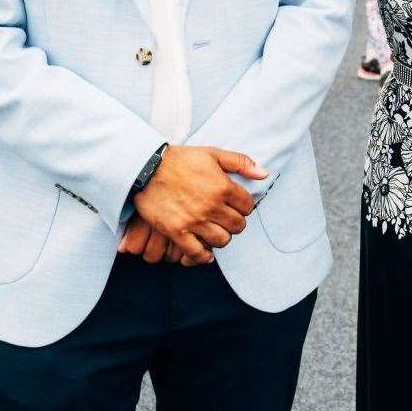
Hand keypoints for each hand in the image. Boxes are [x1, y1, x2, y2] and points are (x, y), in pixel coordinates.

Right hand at [128, 145, 263, 264]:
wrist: (147, 168)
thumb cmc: (181, 159)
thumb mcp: (213, 154)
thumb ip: (241, 163)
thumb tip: (264, 174)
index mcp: (223, 187)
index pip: (247, 206)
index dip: (245, 207)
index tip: (237, 206)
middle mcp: (211, 206)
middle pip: (237, 225)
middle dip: (236, 223)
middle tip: (228, 220)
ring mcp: (194, 221)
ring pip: (221, 240)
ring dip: (222, 238)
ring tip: (216, 232)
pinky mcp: (177, 232)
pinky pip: (196, 253)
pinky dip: (203, 256)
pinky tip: (206, 253)